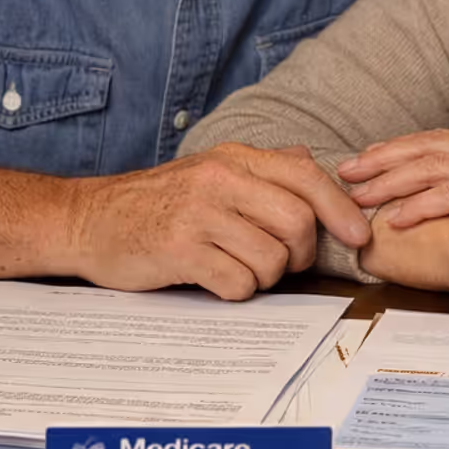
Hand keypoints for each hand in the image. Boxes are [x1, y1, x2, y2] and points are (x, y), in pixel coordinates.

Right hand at [70, 144, 368, 299]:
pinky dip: (236, 291)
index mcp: (233, 158)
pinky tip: (214, 279)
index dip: (340, 209)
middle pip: (298, 223)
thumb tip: (313, 161)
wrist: (89, 220)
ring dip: (265, 276)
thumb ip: (262, 168)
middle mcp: (219, 179)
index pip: (306, 177)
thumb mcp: (209, 170)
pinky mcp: (179, 250)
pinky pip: (238, 283)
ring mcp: (198, 214)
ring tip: (237, 267)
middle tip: (281, 262)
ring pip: (271, 258)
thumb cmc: (156, 202)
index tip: (358, 235)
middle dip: (301, 253)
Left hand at [340, 131, 448, 237]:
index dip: (403, 148)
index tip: (371, 157)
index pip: (443, 141)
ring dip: (389, 180)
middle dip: (382, 157)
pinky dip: (417, 206)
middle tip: (345, 169)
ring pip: (431, 167)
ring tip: (357, 194)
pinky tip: (394, 219)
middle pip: (427, 146)